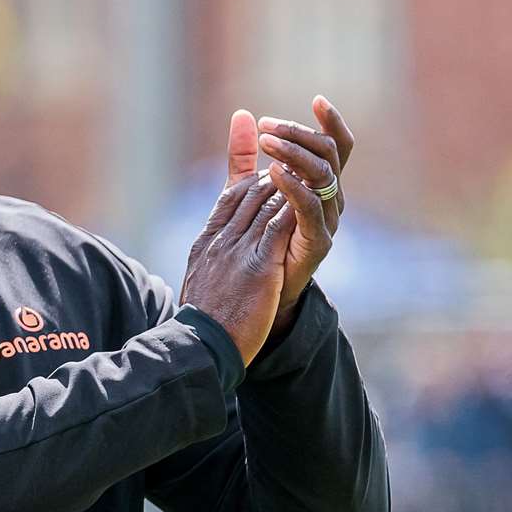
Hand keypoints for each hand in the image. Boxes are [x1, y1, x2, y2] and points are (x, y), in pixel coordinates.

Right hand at [178, 171, 292, 367]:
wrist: (200, 346)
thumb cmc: (202, 324)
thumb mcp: (201, 284)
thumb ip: (210, 263)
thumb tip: (215, 258)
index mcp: (206, 243)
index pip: (229, 198)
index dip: (250, 179)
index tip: (268, 171)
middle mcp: (220, 240)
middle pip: (250, 193)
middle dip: (275, 176)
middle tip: (298, 165)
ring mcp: (238, 251)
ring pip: (266, 203)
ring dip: (289, 185)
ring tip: (309, 174)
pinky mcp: (259, 266)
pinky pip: (279, 226)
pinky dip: (295, 207)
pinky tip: (311, 198)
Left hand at [256, 96, 353, 327]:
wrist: (254, 294)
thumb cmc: (254, 240)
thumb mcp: (245, 191)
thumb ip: (243, 156)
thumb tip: (242, 114)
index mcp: (319, 185)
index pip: (336, 146)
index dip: (332, 122)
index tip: (317, 99)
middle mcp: (330, 199)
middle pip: (330, 154)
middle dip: (300, 134)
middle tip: (268, 126)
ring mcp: (327, 220)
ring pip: (323, 174)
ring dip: (295, 153)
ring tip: (267, 142)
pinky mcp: (317, 242)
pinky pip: (311, 207)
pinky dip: (294, 186)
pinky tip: (273, 171)